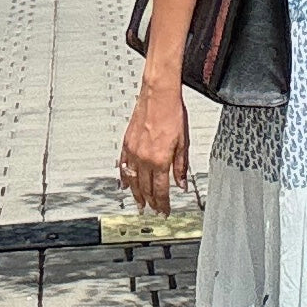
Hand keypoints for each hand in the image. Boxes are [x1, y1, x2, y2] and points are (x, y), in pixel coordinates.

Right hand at [119, 86, 189, 215]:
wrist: (158, 95)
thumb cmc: (172, 113)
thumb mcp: (184, 143)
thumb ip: (181, 166)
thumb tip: (181, 184)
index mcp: (160, 160)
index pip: (160, 190)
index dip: (163, 204)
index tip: (164, 211)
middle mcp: (144, 158)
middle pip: (146, 188)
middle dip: (150, 203)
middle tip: (153, 211)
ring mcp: (133, 151)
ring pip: (133, 180)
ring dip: (136, 195)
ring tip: (139, 204)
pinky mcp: (126, 143)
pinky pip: (123, 166)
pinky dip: (124, 178)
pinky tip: (125, 185)